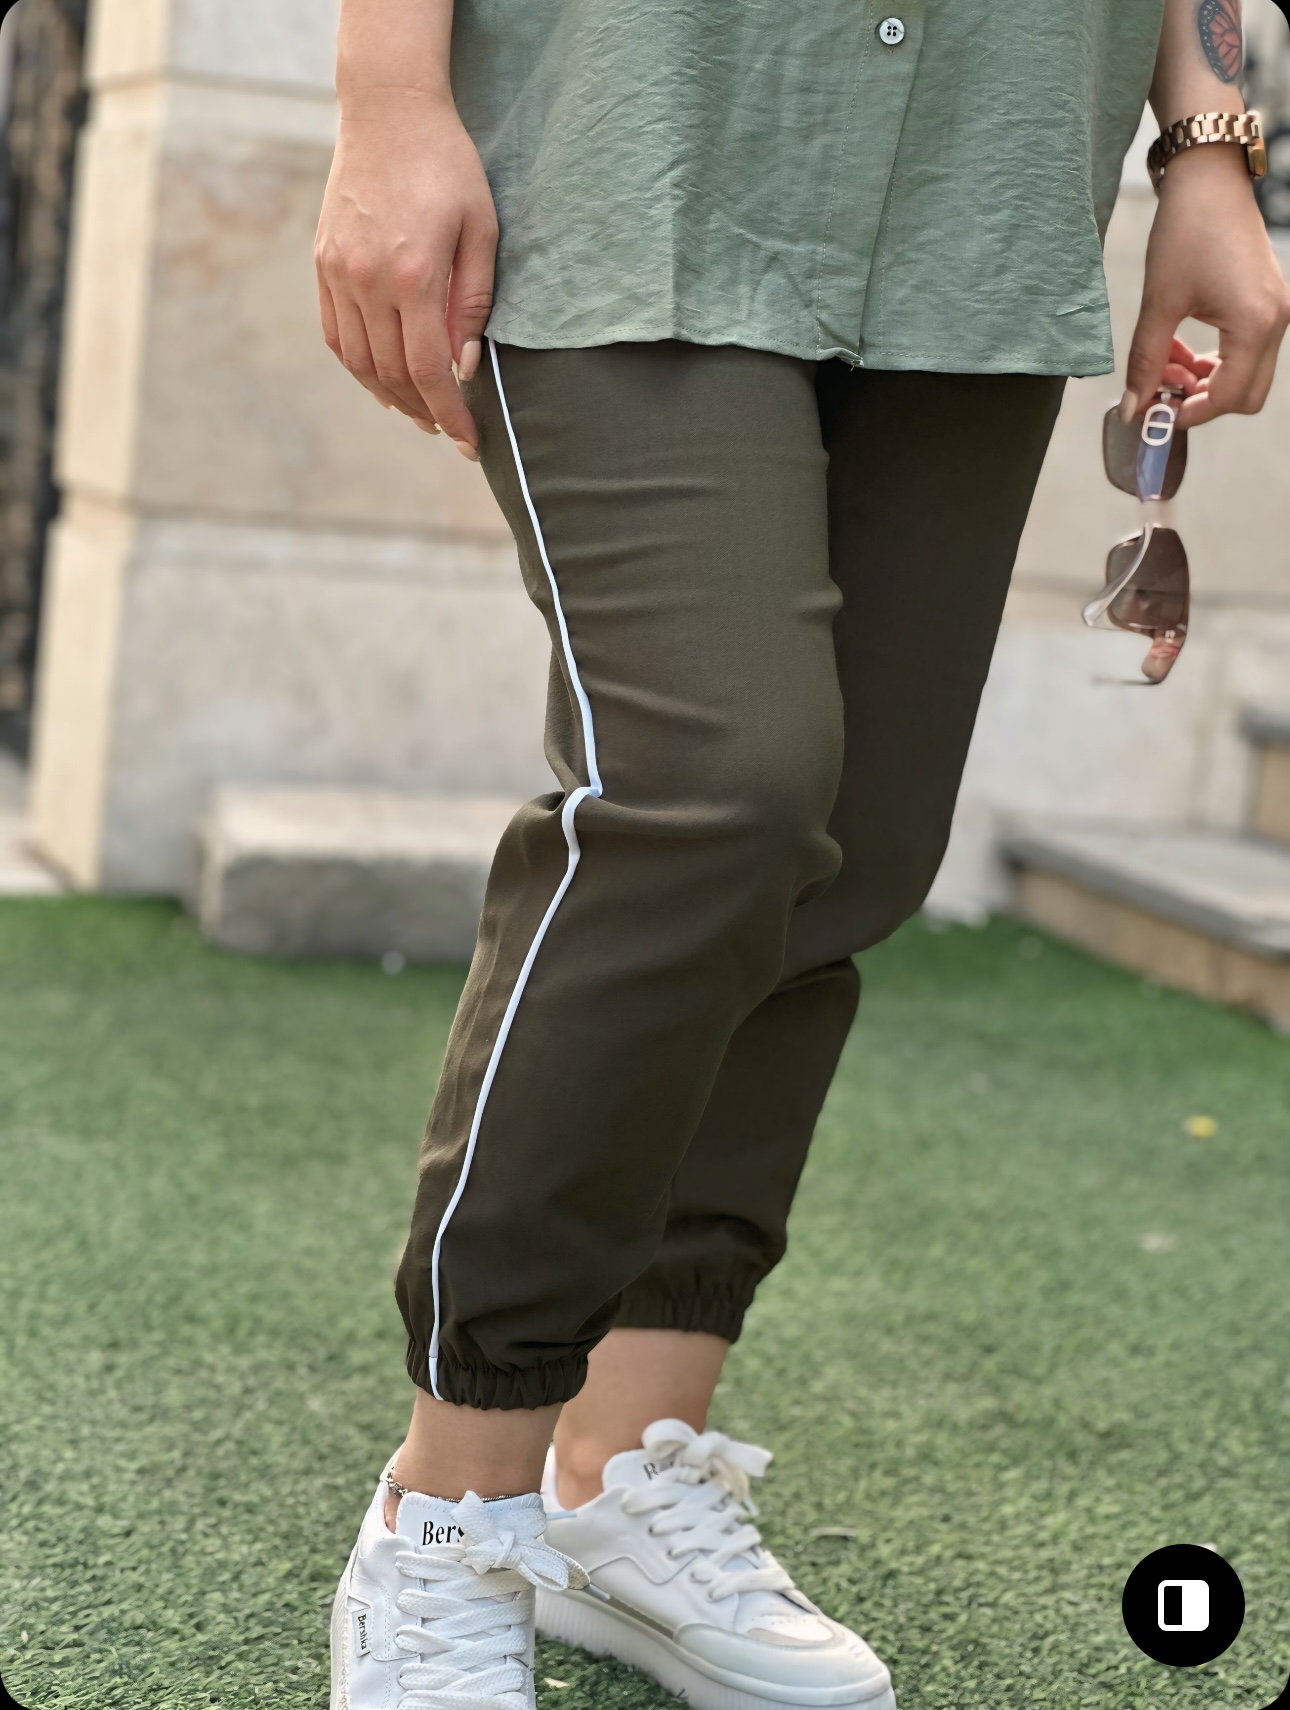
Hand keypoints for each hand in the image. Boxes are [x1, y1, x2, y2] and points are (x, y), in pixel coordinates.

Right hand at [314, 93, 497, 456]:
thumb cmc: (447, 167)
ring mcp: (338, 272)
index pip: (427, 369)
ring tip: (419, 412)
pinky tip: (383, 382)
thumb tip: (466, 367)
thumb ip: (473, 302)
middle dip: (423, 410)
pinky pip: (337, 334)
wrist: (389, 111)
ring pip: (359, 361)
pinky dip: (359, 367)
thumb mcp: (481, 230)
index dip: (449, 413)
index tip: (468, 442)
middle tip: (449, 429)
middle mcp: (367, 279)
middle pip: (391, 373)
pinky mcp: (323, 263)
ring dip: (389, 396)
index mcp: (412, 275)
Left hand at [1122, 144, 1289, 429]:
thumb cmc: (1186, 231)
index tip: (1155, 412)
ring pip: (1243, 375)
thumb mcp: (1158, 302)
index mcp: (1255, 323)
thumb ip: (1145, 362)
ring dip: (1201, 379)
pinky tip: (1177, 345)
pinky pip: (1244, 352)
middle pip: (1245, 395)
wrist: (1208, 180)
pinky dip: (1211, 360)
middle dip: (1200, 400)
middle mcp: (1276, 321)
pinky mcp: (1267, 304)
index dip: (1190, 414)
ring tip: (1162, 358)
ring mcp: (1276, 312)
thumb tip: (1133, 409)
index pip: (1229, 397)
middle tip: (1159, 384)